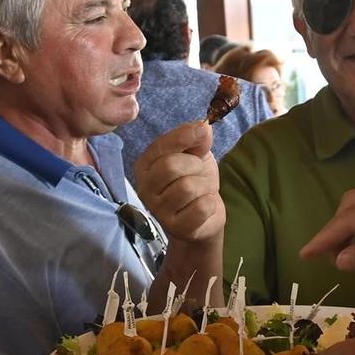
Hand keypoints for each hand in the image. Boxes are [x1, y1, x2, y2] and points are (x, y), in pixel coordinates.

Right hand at [134, 121, 222, 243]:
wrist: (204, 216)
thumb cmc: (194, 180)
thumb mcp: (195, 154)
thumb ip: (196, 140)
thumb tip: (203, 127)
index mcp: (145, 166)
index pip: (160, 147)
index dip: (184, 136)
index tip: (203, 130)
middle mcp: (145, 188)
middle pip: (171, 166)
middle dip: (195, 165)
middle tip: (199, 172)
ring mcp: (158, 210)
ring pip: (187, 187)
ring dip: (204, 185)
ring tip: (202, 190)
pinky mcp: (176, 227)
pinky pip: (199, 208)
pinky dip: (209, 204)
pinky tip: (204, 206)